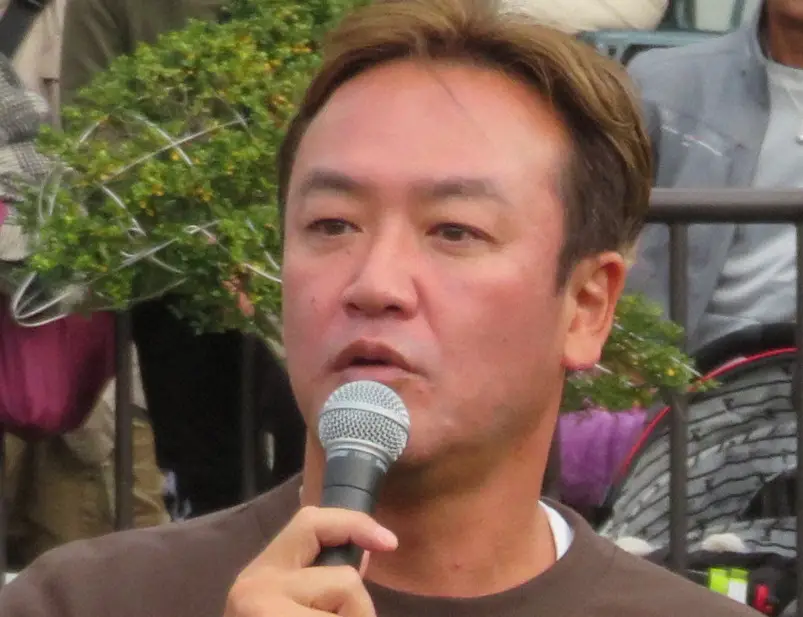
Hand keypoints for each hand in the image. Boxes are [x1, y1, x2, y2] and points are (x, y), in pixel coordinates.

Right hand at [224, 506, 398, 616]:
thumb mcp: (287, 604)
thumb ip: (322, 581)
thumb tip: (364, 552)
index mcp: (262, 572)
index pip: (311, 523)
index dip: (355, 524)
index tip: (390, 543)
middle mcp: (257, 588)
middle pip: (345, 582)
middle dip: (356, 611)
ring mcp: (265, 614)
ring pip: (350, 612)